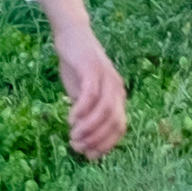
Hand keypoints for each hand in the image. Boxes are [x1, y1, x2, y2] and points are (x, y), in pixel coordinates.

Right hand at [55, 22, 129, 160]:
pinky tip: (71, 118)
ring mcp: (106, 77)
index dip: (106, 144)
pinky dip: (82, 110)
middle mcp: (117, 88)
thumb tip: (85, 149)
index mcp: (118, 96)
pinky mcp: (93, 69)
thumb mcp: (83, 97)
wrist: (72, 36)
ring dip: (89, 128)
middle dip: (96, 139)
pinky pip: (92, 94)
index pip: (120, 128)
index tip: (88, 154)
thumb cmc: (77, 69)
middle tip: (77, 146)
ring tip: (73, 135)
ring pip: (105, 110)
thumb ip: (86, 118)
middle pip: (114, 121)